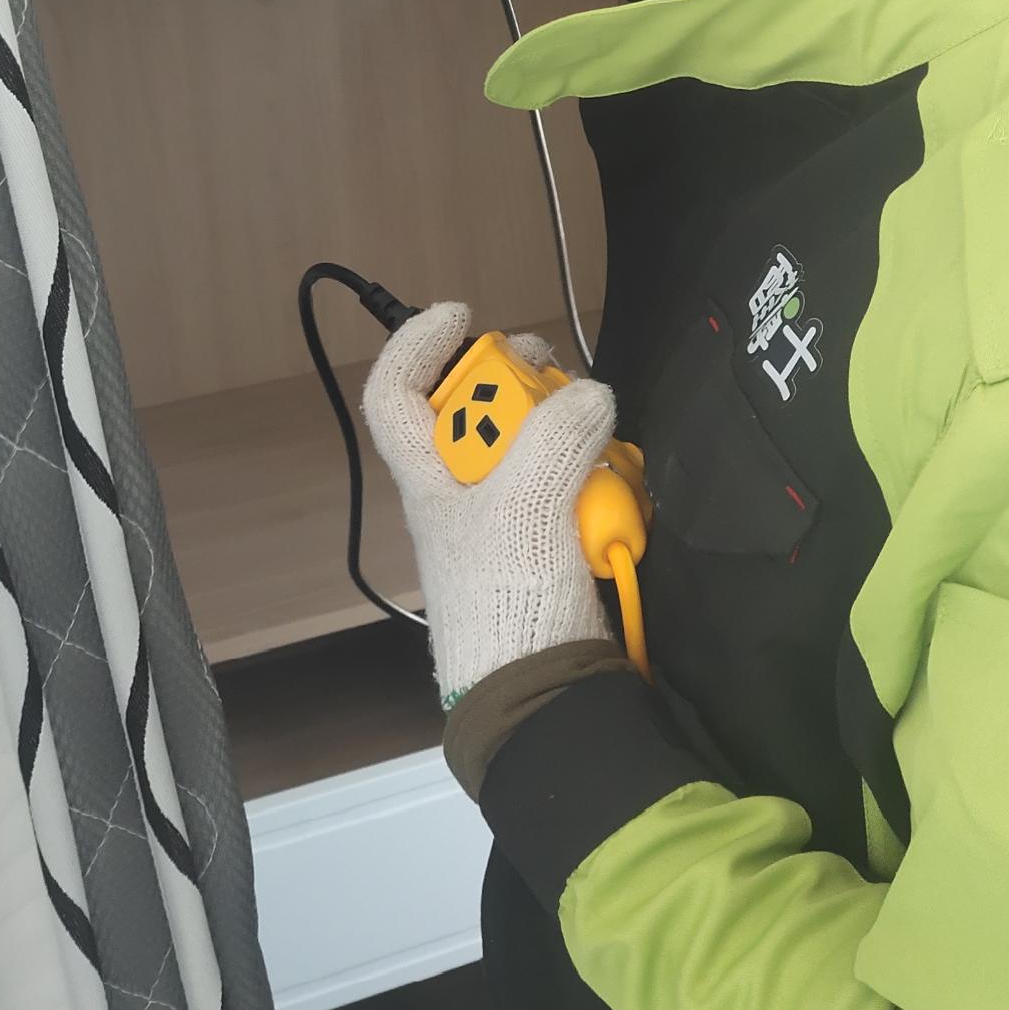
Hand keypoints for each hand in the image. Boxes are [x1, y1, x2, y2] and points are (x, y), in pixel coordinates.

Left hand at [364, 303, 615, 709]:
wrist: (544, 695)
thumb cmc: (507, 597)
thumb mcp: (523, 505)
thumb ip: (556, 436)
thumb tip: (591, 395)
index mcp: (429, 477)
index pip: (394, 395)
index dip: (416, 345)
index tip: (463, 314)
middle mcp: (461, 491)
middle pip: (476, 408)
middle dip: (515, 377)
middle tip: (554, 367)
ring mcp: (507, 517)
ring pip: (529, 441)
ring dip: (565, 423)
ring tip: (597, 424)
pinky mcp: (549, 541)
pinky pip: (567, 482)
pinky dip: (591, 468)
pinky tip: (614, 471)